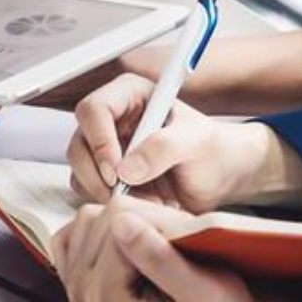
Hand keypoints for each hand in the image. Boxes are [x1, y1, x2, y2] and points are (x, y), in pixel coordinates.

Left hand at [52, 197, 301, 301]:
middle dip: (141, 221)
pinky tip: (130, 243)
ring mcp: (75, 280)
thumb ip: (159, 258)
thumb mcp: (200, 290)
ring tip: (155, 247)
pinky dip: (106, 225)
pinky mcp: (77, 268)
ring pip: (89, 216)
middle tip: (171, 248)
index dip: (158, 222)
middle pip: (99, 217)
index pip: (118, 222)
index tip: (181, 244)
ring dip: (126, 221)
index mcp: (105, 297)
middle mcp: (82, 291)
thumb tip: (122, 223)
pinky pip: (79, 225)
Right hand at [67, 74, 301, 211]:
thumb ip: (164, 147)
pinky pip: (88, 191)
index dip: (99, 140)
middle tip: (123, 193)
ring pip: (79, 170)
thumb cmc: (215, 150)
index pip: (93, 110)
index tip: (116, 170)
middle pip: (79, 143)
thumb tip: (126, 168)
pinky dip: (109, 204)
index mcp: (130, 96)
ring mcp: (106, 150)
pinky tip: (140, 206)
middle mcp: (112, 120)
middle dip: (97, 173)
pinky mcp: (106, 177)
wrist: (223, 178)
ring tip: (145, 202)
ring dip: (104, 192)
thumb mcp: (198, 142)